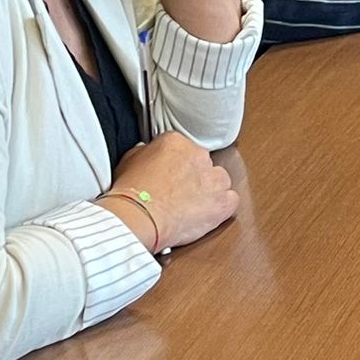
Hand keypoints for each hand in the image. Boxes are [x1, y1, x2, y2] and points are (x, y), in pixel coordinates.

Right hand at [106, 131, 237, 250]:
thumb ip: (144, 153)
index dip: (175, 166)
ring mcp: (214, 178)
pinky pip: (230, 201)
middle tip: (177, 195)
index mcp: (176, 142)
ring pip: (219, 181)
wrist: (137, 218)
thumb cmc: (130, 195)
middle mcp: (199, 155)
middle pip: (202, 164)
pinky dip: (221, 208)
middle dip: (192, 179)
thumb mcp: (128, 161)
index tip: (170, 178)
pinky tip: (206, 215)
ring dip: (208, 192)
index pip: (183, 149)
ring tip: (189, 207)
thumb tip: (148, 154)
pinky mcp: (222, 201)